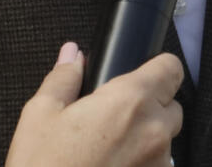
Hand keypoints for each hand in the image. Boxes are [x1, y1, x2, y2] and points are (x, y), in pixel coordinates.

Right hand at [7, 45, 184, 166]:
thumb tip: (72, 55)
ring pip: (165, 140)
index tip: (140, 76)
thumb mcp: (40, 116)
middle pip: (171, 106)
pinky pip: (157, 166)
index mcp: (130, 101)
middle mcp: (154, 131)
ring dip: (146, 140)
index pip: (171, 68)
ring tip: (108, 151)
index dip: (156, 69)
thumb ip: (63, 78)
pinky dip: (141, 165)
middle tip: (113, 120)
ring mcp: (159, 164)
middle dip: (149, 107)